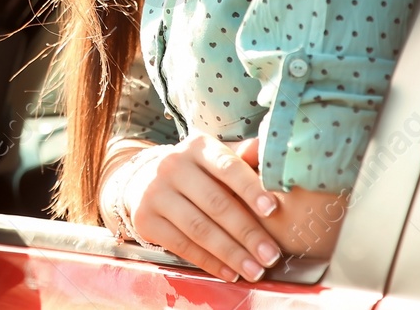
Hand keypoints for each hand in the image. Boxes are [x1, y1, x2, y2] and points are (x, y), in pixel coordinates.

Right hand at [116, 132, 283, 281]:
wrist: (145, 180)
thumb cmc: (197, 172)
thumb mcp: (217, 158)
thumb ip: (245, 158)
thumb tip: (274, 156)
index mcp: (197, 147)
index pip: (228, 166)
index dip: (251, 189)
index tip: (273, 210)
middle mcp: (173, 166)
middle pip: (215, 203)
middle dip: (247, 232)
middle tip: (271, 255)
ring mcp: (155, 193)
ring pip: (199, 229)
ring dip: (231, 253)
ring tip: (256, 271)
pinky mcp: (145, 220)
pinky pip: (182, 246)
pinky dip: (210, 263)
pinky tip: (231, 273)